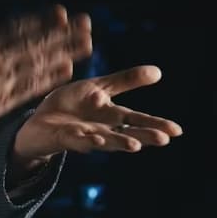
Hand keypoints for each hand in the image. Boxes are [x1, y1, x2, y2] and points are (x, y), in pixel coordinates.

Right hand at [0, 0, 92, 155]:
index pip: (14, 29)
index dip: (40, 21)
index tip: (61, 12)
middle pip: (33, 44)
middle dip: (62, 33)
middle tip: (86, 24)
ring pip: (36, 65)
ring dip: (64, 53)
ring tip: (87, 43)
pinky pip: (29, 88)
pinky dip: (49, 78)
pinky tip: (67, 69)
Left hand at [11, 65, 181, 163]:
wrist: (39, 119)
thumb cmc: (72, 106)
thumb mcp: (100, 88)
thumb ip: (126, 81)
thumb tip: (158, 72)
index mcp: (110, 116)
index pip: (137, 120)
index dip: (156, 124)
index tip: (177, 130)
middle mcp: (101, 129)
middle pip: (125, 133)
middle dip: (143, 136)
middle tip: (164, 139)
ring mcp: (83, 135)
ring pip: (104, 140)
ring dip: (119, 142)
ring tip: (135, 145)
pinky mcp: (64, 138)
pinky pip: (76, 140)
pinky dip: (86, 140)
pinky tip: (97, 139)